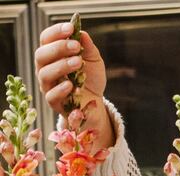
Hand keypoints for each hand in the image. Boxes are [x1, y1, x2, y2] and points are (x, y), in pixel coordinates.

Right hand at [35, 22, 112, 146]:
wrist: (96, 101)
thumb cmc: (90, 77)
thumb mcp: (94, 60)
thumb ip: (88, 48)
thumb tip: (82, 33)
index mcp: (52, 54)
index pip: (46, 39)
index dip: (56, 32)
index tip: (71, 28)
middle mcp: (45, 68)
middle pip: (41, 55)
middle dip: (58, 48)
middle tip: (76, 46)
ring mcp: (47, 85)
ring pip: (45, 74)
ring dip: (61, 66)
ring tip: (78, 63)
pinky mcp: (53, 102)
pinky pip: (51, 95)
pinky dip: (60, 90)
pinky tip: (71, 84)